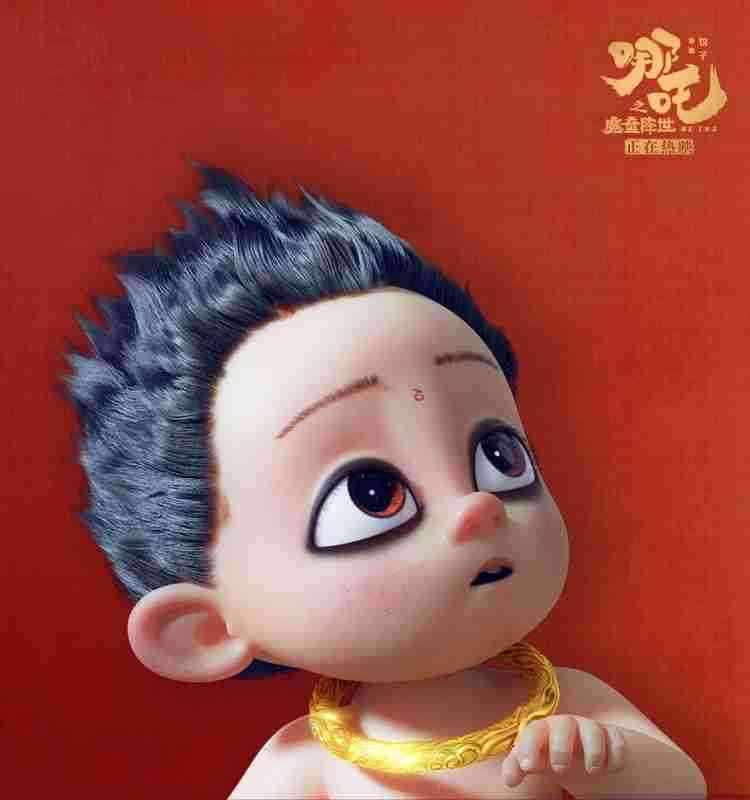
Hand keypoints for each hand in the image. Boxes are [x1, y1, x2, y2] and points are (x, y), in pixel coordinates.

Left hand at [501, 715, 626, 787]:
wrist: (583, 752)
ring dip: (593, 750)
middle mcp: (566, 727)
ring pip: (593, 729)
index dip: (529, 746)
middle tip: (560, 770)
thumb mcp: (535, 760)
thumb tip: (509, 778)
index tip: (528, 767)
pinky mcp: (612, 738)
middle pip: (563, 725)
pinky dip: (616, 753)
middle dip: (561, 746)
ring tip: (593, 771)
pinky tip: (613, 768)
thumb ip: (519, 765)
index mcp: (544, 730)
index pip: (534, 731)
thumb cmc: (550, 755)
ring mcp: (590, 731)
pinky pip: (616, 739)